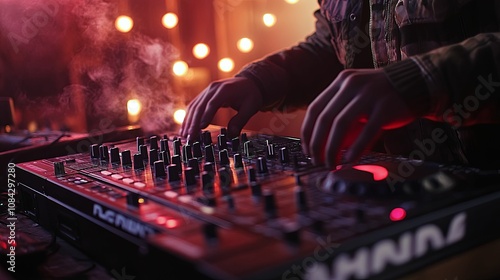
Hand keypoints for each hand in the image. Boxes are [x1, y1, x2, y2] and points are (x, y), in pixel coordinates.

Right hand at [180, 77, 262, 138]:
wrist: (248, 82)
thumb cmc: (250, 95)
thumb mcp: (250, 107)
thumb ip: (240, 120)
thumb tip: (232, 135)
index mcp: (225, 89)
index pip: (213, 103)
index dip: (206, 115)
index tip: (201, 127)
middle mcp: (213, 88)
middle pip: (200, 105)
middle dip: (193, 122)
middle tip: (190, 137)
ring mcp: (207, 90)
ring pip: (194, 106)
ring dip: (188, 121)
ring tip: (184, 135)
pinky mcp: (204, 95)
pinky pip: (194, 106)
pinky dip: (189, 117)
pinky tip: (185, 128)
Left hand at [301, 68, 418, 167]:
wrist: (418, 82)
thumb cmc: (383, 94)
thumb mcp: (357, 95)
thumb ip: (340, 111)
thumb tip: (321, 142)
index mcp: (341, 81)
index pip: (315, 108)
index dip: (307, 132)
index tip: (307, 149)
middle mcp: (352, 85)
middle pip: (325, 118)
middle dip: (317, 144)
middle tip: (317, 161)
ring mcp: (369, 95)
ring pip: (341, 125)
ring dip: (332, 148)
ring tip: (331, 163)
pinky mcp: (386, 108)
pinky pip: (366, 131)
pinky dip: (355, 148)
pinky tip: (349, 160)